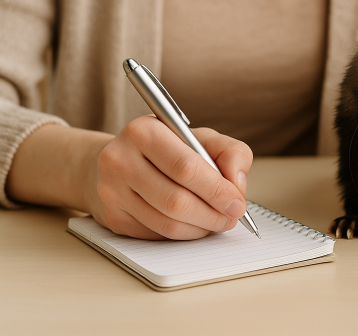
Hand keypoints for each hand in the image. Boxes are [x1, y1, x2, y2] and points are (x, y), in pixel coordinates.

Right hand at [88, 116, 252, 239]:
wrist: (121, 161)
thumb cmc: (168, 148)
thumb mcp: (202, 138)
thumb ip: (231, 152)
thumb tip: (236, 184)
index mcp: (144, 132)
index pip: (186, 167)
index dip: (217, 190)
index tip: (237, 202)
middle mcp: (120, 160)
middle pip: (176, 200)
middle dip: (212, 214)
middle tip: (232, 217)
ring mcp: (111, 191)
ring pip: (167, 223)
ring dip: (201, 228)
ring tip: (217, 221)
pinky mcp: (112, 217)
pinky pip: (156, 234)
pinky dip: (183, 234)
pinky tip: (194, 223)